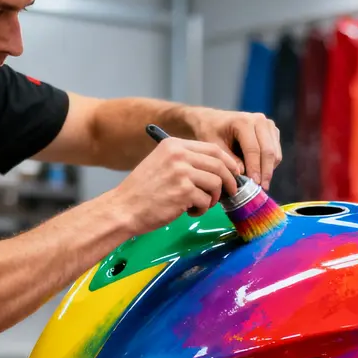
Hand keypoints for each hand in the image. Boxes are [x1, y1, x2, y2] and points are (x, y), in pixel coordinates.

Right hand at [113, 136, 239, 233]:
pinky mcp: (184, 192)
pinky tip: (188, 212)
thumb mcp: (161, 164)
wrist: (124, 208)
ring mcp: (182, 173)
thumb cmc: (143, 192)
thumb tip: (219, 169)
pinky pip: (206, 201)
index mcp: (174, 145)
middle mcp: (178, 155)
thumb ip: (186, 162)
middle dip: (229, 181)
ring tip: (200, 205)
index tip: (233, 174)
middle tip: (228, 193)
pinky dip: (201, 210)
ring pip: (216, 183)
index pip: (212, 148)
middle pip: (219, 165)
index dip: (228, 163)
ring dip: (212, 198)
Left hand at [185, 107, 281, 190]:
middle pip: (268, 151)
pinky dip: (270, 165)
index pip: (254, 149)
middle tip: (262, 189)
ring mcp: (268, 125)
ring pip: (275, 153)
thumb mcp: (214, 146)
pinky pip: (276, 152)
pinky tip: (259, 172)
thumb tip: (243, 173)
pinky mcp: (273, 131)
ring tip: (259, 183)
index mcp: (243, 122)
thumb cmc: (210, 132)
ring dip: (269, 170)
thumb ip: (229, 160)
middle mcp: (259, 120)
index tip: (255, 184)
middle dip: (266, 172)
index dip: (255, 168)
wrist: (213, 120)